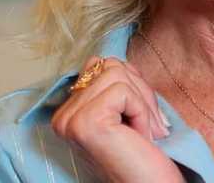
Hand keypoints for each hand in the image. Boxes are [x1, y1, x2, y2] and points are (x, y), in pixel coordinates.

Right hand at [51, 57, 183, 182]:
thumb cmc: (144, 153)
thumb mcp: (125, 109)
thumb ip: (114, 84)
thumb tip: (115, 60)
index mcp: (68, 111)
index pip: (101, 65)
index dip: (132, 85)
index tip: (141, 117)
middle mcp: (62, 116)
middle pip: (111, 66)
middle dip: (141, 92)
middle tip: (150, 127)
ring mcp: (70, 119)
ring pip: (118, 74)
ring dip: (144, 104)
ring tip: (145, 133)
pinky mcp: (86, 122)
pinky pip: (123, 91)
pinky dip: (142, 112)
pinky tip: (141, 138)